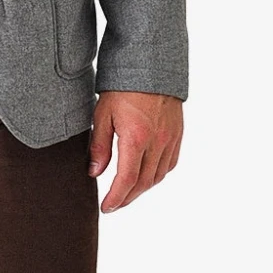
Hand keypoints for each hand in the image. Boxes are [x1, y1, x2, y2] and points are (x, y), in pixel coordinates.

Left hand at [88, 91, 182, 211]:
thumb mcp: (102, 115)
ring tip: (127, 192)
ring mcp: (171, 138)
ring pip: (159, 176)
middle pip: (144, 183)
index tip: (106, 207)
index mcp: (136, 138)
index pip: (127, 180)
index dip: (116, 198)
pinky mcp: (177, 133)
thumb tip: (95, 173)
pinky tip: (146, 175)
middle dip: (127, 198)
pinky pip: (170, 163)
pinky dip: (157, 175)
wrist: (151, 65)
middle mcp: (157, 142)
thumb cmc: (123, 87)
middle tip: (114, 204)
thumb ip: (99, 146)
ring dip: (142, 189)